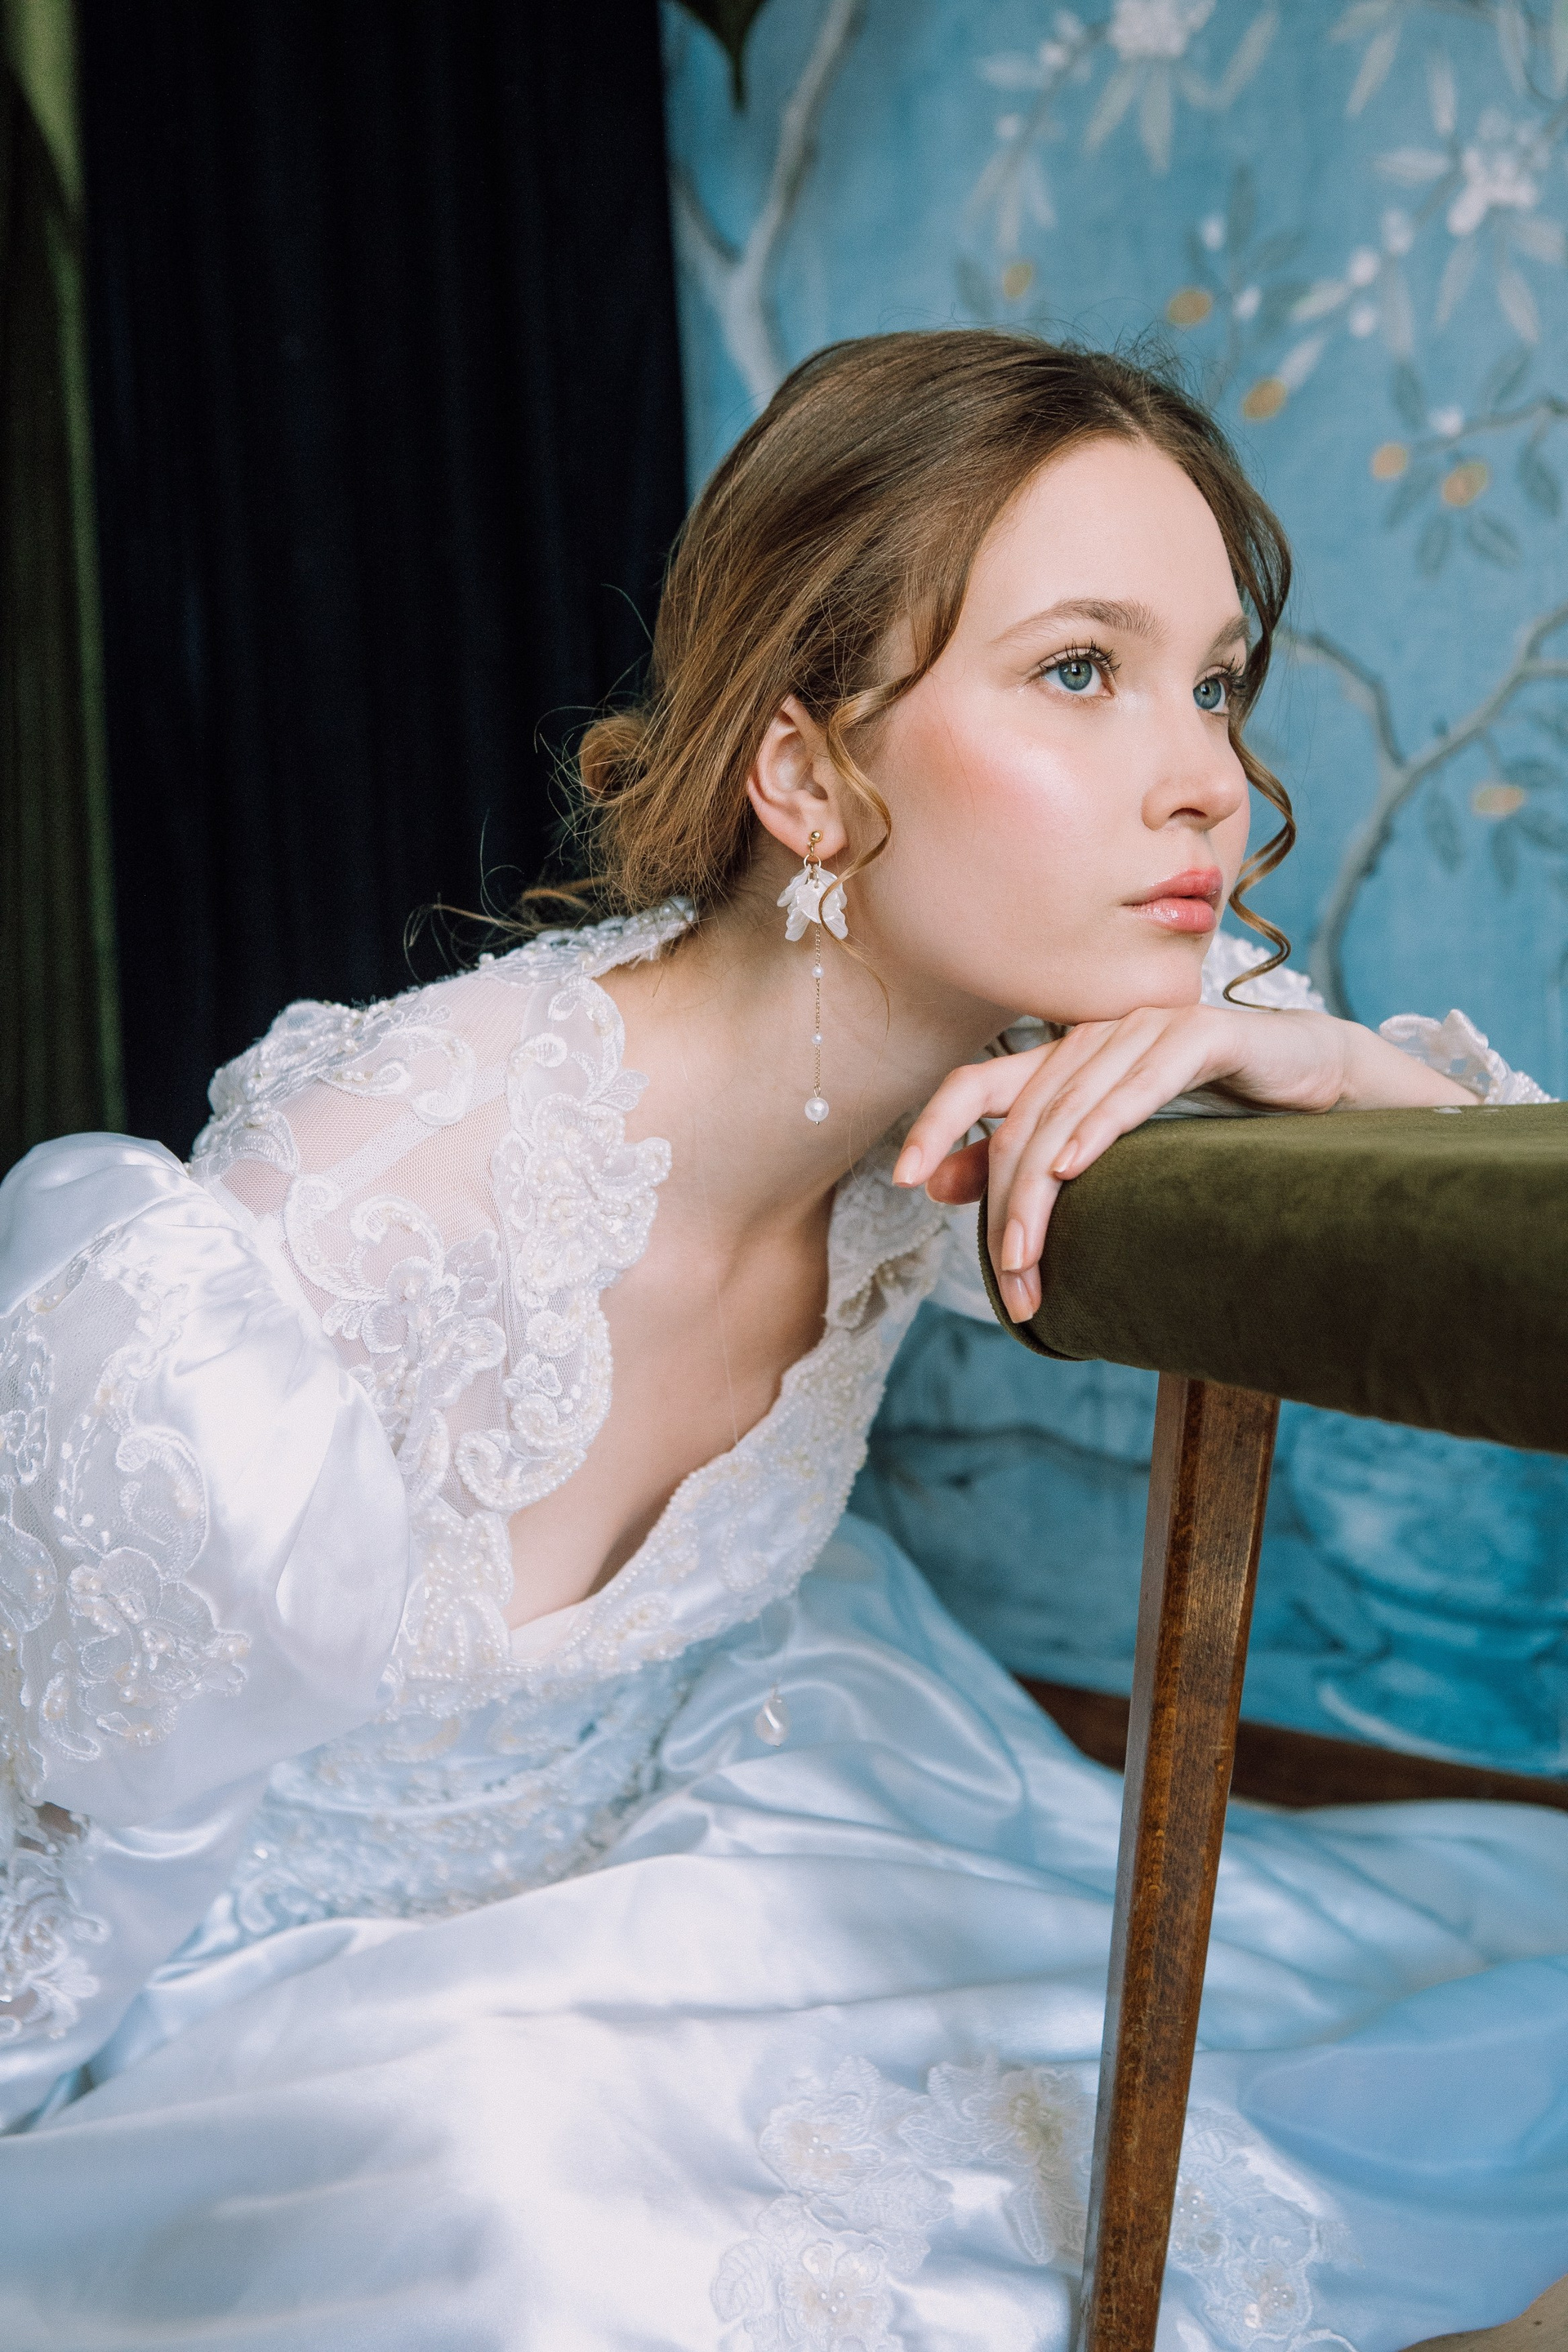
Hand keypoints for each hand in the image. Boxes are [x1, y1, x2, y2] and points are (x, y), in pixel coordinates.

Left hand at [893, 1004, 1474, 1321]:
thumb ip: (1030, 1162)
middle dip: (1006, 1207)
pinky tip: (1074, 1167)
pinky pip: (1138, 1082)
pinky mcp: (1200, 1035)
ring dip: (1041, 1192)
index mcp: (1063, 1058)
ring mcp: (1144, 1029)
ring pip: (1067, 1110)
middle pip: (1020, 1120)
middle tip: (1009, 1280)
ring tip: (1026, 1258)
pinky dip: (1101, 1125)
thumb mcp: (1110, 1151)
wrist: (1314, 1086)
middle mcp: (1093, 1036)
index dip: (936, 1126)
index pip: (977, 1084)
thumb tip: (937, 1189)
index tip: (904, 1180)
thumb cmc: (1212, 1122)